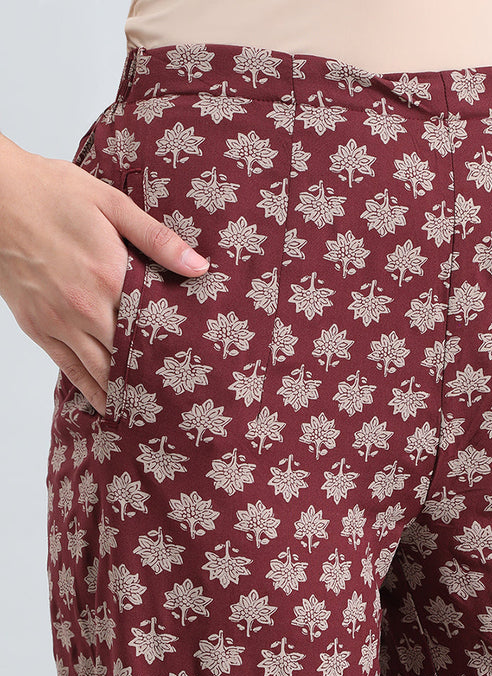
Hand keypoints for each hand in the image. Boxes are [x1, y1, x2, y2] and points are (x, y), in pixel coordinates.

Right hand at [0, 134, 209, 415]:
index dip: (175, 348)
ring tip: (153, 410)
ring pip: (99, 370)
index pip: (152, 326)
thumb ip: (157, 238)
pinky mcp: (37, 327)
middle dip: (155, 375)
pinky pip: (68, 368)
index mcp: (110, 277)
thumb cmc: (51, 192)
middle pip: (129, 354)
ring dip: (125, 390)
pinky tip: (108, 404)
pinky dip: (90, 389)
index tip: (197, 367)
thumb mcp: (111, 203)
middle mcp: (85, 308)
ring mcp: (59, 321)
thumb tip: (198, 266)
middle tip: (182, 397)